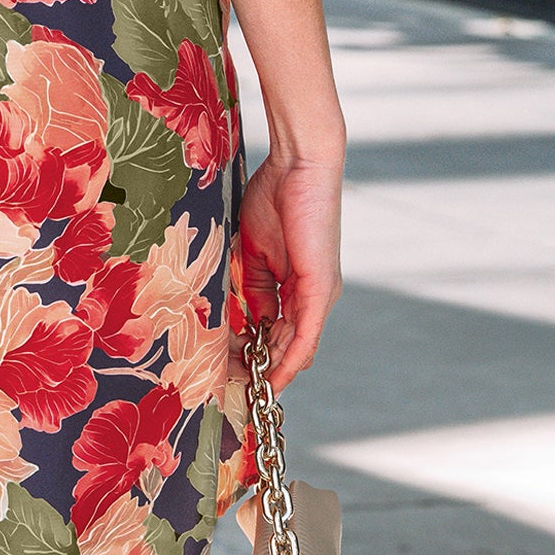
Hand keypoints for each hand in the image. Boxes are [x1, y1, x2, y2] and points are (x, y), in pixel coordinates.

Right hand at [238, 153, 342, 394]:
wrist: (299, 164)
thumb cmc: (274, 196)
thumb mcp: (256, 252)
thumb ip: (256, 288)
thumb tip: (253, 323)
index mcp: (299, 286)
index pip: (282, 332)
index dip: (260, 354)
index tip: (233, 370)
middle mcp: (315, 296)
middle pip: (292, 348)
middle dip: (265, 369)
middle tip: (234, 387)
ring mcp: (320, 294)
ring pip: (300, 347)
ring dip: (275, 371)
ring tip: (248, 390)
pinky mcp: (320, 287)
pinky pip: (306, 334)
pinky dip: (290, 358)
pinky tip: (274, 376)